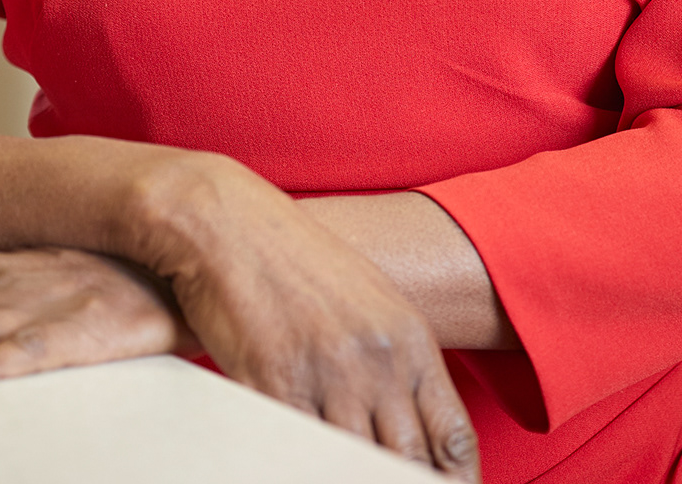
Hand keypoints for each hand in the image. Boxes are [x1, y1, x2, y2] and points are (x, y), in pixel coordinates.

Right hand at [138, 153, 480, 479]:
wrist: (226, 222)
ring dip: (352, 477)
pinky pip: (302, 455)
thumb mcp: (368, 300)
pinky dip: (305, 467)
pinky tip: (307, 465)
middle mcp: (377, 361)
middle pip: (410, 465)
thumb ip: (396, 363)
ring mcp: (327, 376)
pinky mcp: (274, 386)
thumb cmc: (294, 259)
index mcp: (409, 339)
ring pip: (357, 469)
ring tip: (344, 469)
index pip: (454, 441)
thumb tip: (415, 427)